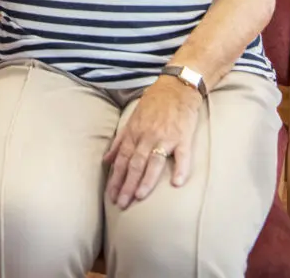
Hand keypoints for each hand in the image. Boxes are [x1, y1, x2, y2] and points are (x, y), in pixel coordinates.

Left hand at [104, 77, 200, 209]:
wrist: (178, 86)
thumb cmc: (154, 102)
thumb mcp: (132, 118)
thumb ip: (120, 140)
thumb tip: (106, 160)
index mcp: (134, 132)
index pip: (122, 160)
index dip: (115, 179)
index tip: (110, 197)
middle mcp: (147, 135)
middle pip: (135, 164)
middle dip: (127, 185)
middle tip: (121, 204)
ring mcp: (165, 136)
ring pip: (154, 161)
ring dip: (146, 180)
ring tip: (139, 197)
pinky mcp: (183, 136)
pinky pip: (182, 155)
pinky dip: (180, 168)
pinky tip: (177, 183)